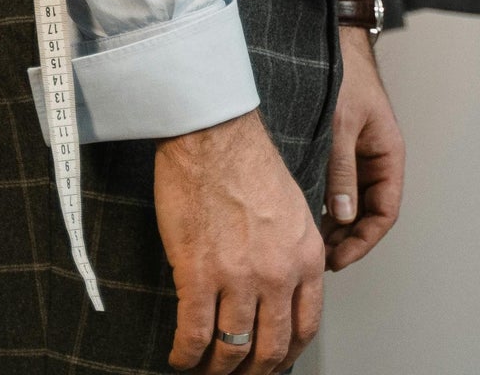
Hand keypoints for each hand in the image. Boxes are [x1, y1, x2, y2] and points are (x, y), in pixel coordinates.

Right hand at [155, 110, 324, 374]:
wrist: (210, 132)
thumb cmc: (245, 158)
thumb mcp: (292, 209)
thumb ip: (293, 252)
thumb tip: (282, 285)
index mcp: (306, 260)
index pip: (305, 328)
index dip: (286, 354)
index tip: (271, 361)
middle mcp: (278, 276)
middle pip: (271, 347)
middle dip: (253, 371)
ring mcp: (237, 277)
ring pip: (233, 346)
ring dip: (218, 368)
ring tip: (205, 370)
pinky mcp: (197, 271)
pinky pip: (195, 331)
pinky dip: (186, 353)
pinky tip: (179, 357)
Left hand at [323, 25, 402, 270]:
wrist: (330, 39)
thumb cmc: (342, 75)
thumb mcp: (340, 125)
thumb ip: (341, 169)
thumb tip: (341, 214)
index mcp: (388, 156)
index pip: (384, 213)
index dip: (363, 240)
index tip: (338, 258)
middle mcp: (374, 158)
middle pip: (365, 211)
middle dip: (344, 236)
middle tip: (316, 256)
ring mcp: (354, 152)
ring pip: (347, 197)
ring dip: (330, 219)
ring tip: (305, 240)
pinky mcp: (334, 143)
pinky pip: (332, 179)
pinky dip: (320, 196)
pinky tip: (300, 208)